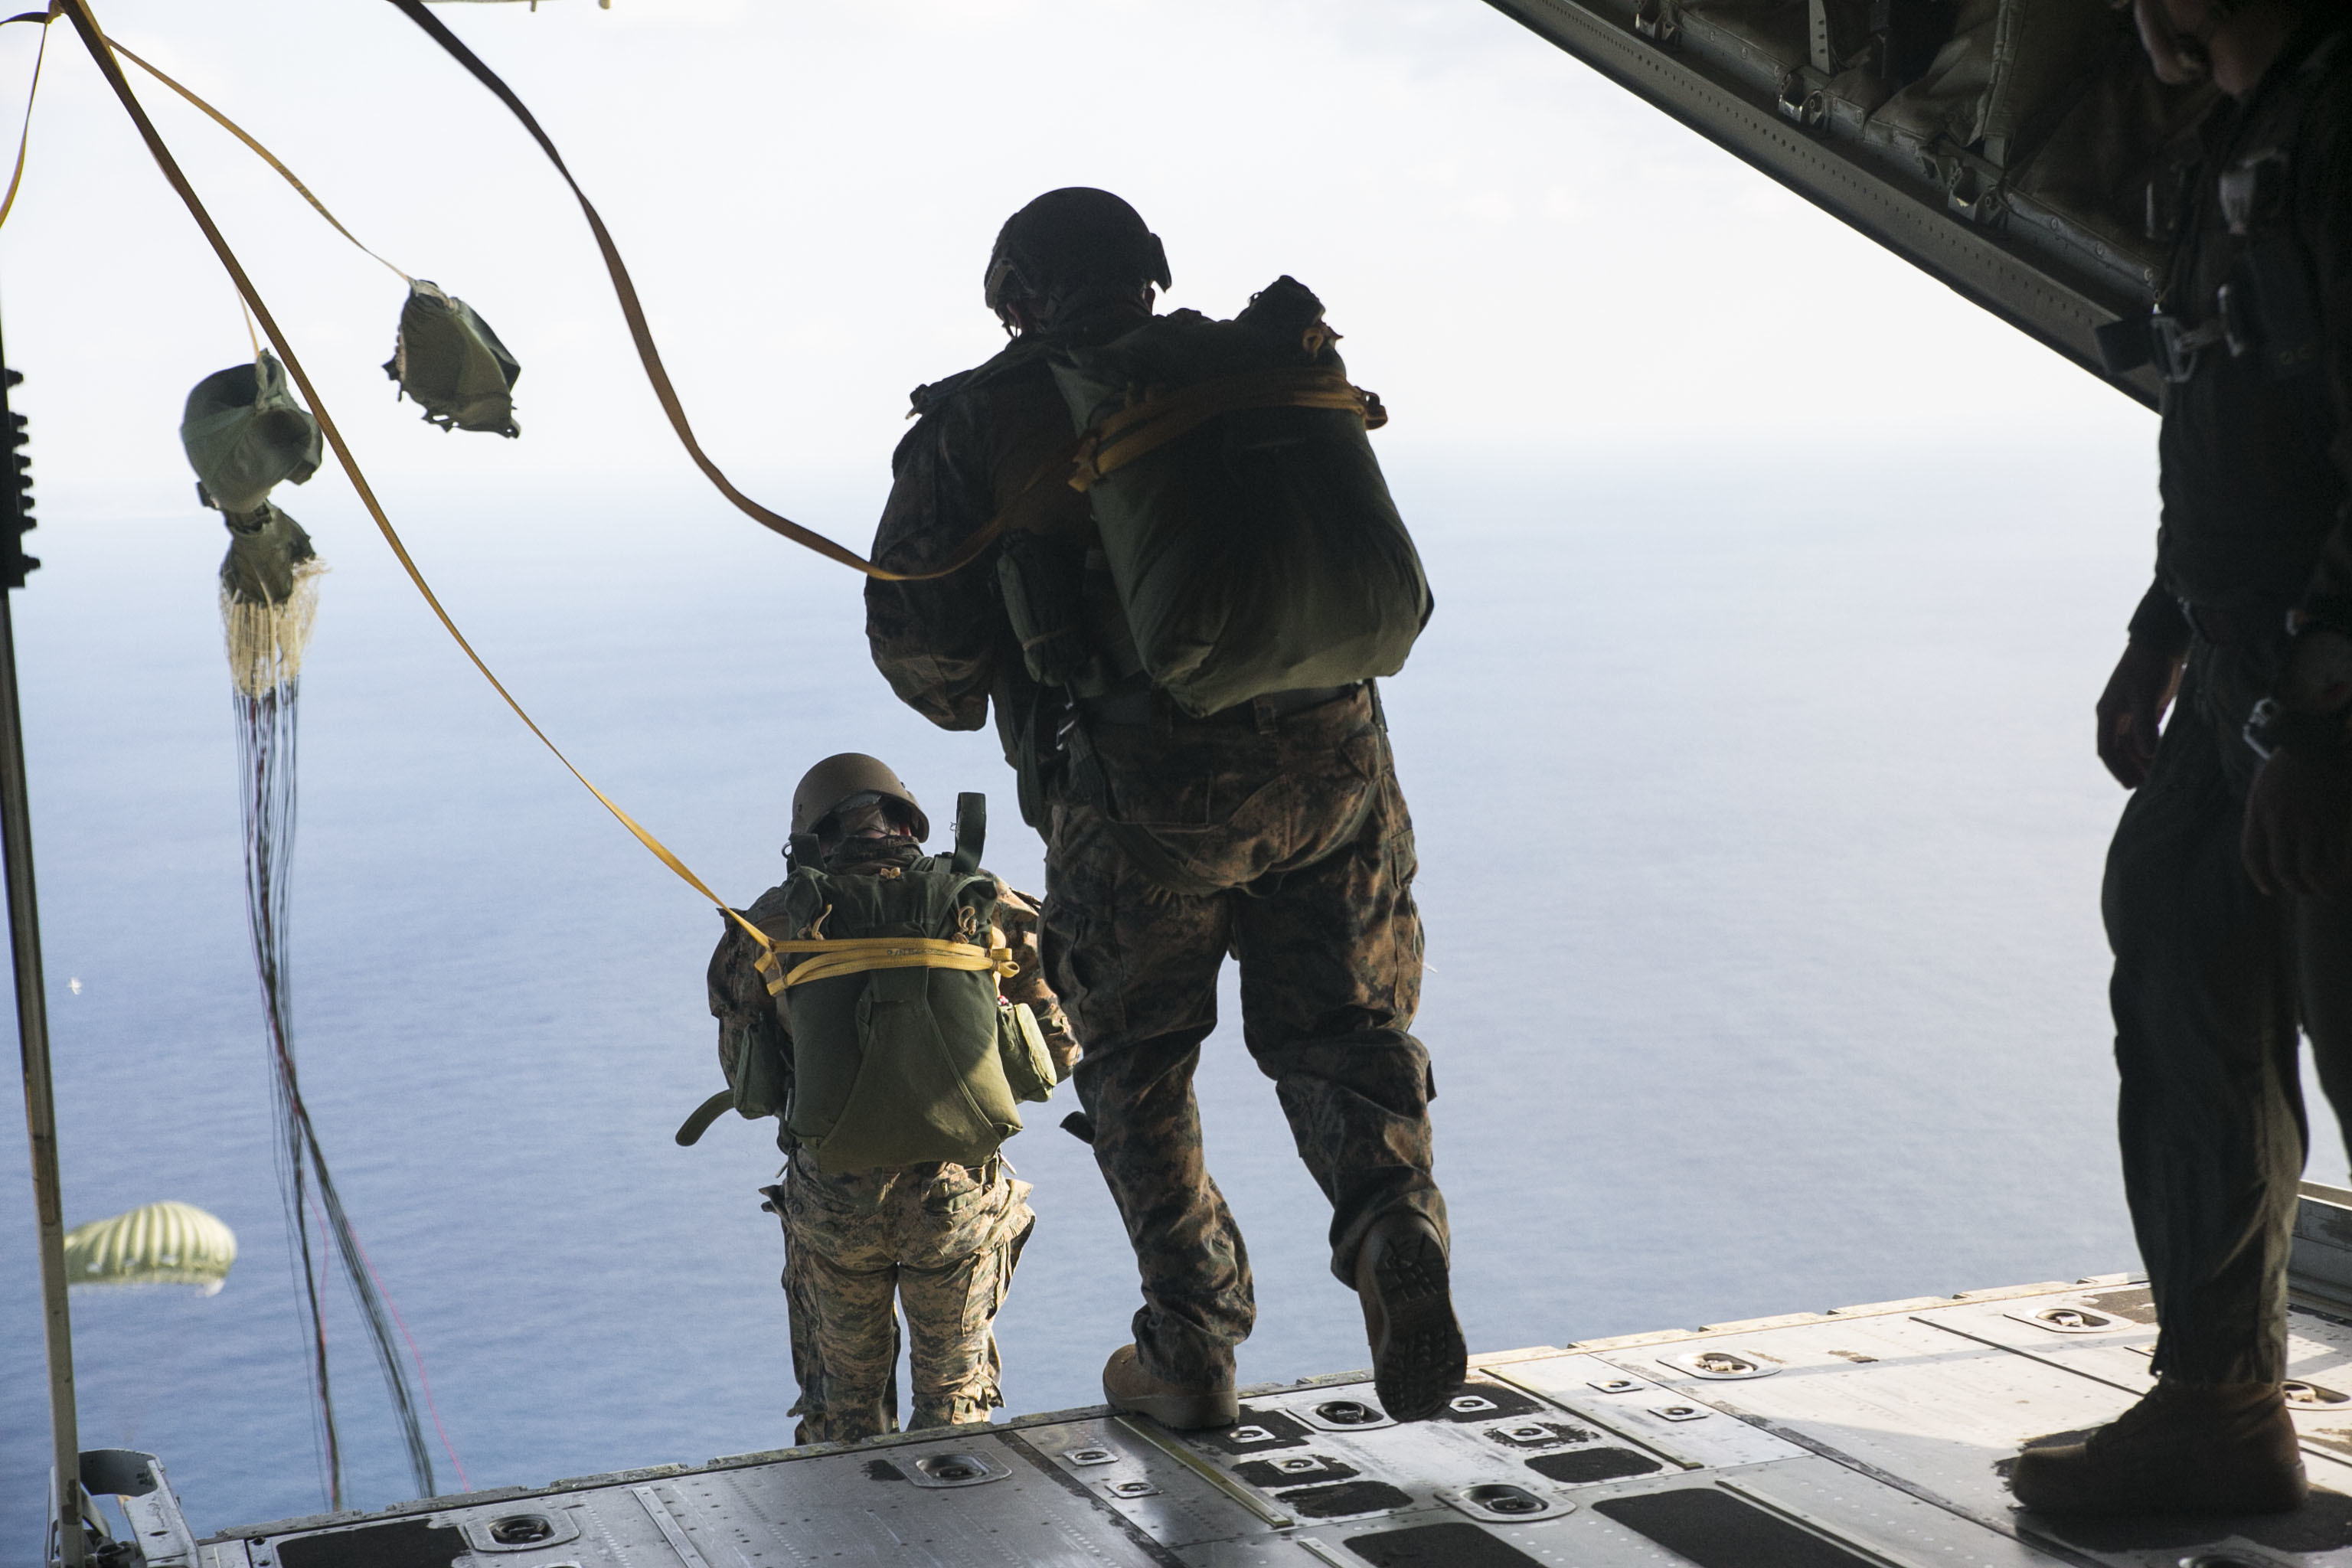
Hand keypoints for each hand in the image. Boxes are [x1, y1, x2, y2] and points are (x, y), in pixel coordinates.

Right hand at [2097, 639, 2185, 788]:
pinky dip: (2147, 747)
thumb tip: (2147, 754)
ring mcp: (2129, 711)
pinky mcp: (2143, 707)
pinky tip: (2158, 756)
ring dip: (2138, 759)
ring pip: (2129, 743)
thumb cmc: (2148, 669)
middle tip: (2142, 785)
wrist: (2159, 644)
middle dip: (2128, 768)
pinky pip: (2141, 734)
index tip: (2129, 785)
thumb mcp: (2145, 697)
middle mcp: (2114, 715)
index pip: (2107, 750)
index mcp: (2108, 714)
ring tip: (2151, 775)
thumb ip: (2145, 726)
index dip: (2117, 769)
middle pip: (2117, 749)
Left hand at [2242, 744, 2351, 897]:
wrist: (2317, 742)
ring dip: (2317, 886)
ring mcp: (2310, 822)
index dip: (2259, 878)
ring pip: (2311, 870)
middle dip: (2292, 886)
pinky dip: (2339, 873)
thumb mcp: (2262, 787)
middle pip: (2282, 868)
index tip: (2269, 889)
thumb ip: (2260, 815)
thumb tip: (2265, 845)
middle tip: (2301, 890)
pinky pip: (2337, 857)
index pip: (2252, 855)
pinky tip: (2341, 877)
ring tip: (2324, 890)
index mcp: (2259, 811)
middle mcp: (2282, 821)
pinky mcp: (2336, 820)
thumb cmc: (2289, 764)